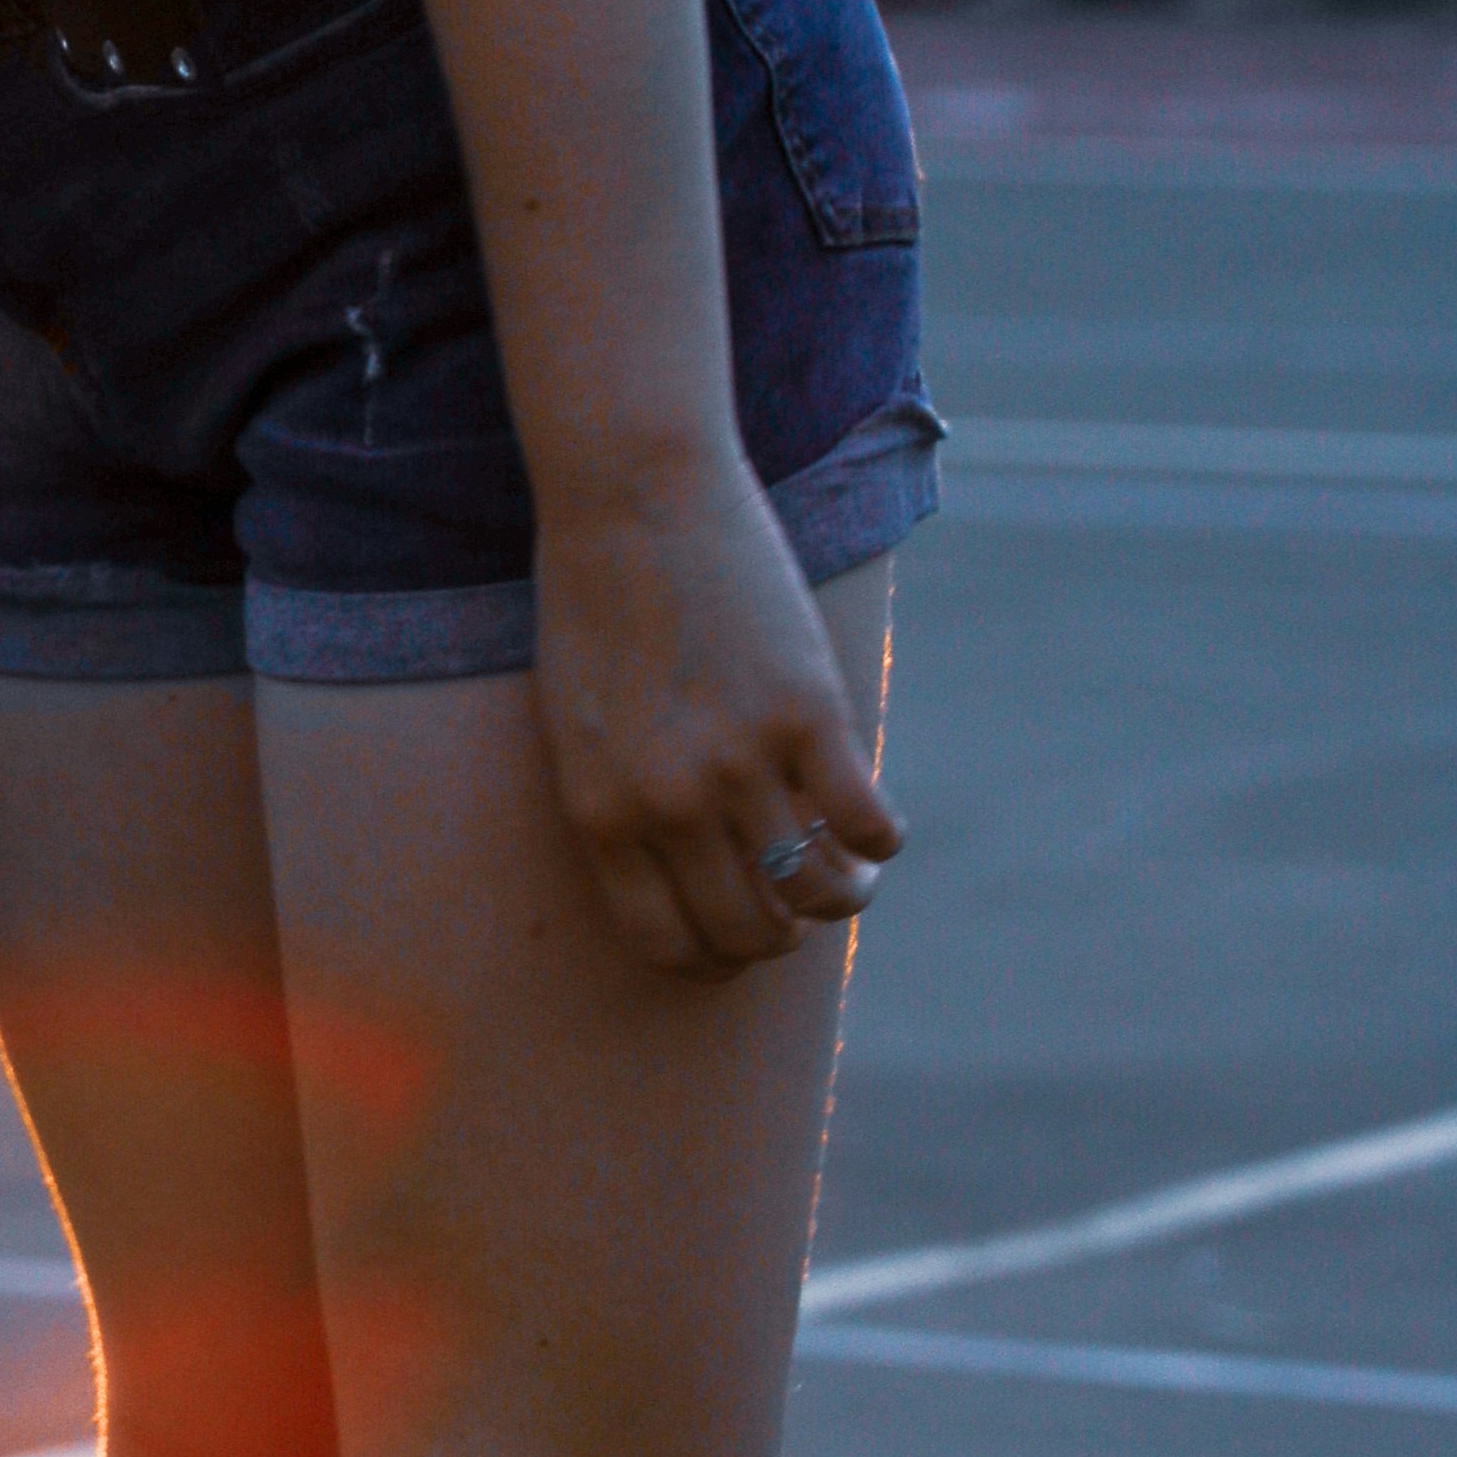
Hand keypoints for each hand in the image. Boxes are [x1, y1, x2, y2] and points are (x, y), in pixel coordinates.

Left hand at [530, 454, 899, 978]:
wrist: (629, 497)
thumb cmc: (592, 600)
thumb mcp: (576, 721)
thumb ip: (622, 799)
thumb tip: (687, 868)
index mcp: (600, 813)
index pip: (668, 942)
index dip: (713, 959)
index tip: (738, 942)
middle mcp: (668, 804)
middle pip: (749, 929)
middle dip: (780, 934)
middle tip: (799, 906)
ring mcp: (740, 762)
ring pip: (816, 889)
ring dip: (842, 897)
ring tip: (848, 877)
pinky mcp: (807, 714)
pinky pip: (865, 822)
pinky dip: (880, 841)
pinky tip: (874, 828)